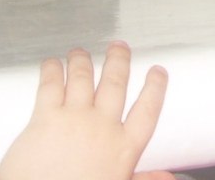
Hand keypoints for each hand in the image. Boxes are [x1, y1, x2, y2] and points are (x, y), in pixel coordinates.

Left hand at [0, 41, 171, 179]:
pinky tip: (52, 64)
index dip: (155, 88)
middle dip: (119, 61)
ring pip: (83, 77)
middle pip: (115, 84)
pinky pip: (51, 84)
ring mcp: (74, 119)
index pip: (147, 110)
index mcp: (123, 149)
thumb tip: (167, 178)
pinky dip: (52, 69)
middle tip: (119, 48)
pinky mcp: (46, 117)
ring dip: (82, 60)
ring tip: (81, 53)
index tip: (158, 73)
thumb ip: (143, 179)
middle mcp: (101, 128)